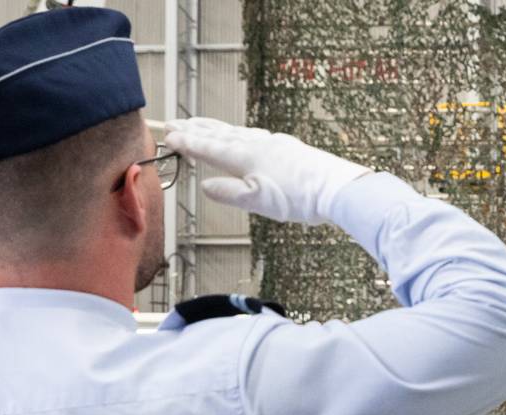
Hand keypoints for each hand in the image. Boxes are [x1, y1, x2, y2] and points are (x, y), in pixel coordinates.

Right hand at [164, 117, 369, 224]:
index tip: (168, 135)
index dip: (187, 142)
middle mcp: (256, 144)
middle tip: (173, 122)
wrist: (337, 188)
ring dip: (214, 128)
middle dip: (195, 128)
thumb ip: (229, 193)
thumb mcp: (258, 201)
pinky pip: (253, 135)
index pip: (209, 147)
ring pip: (236, 131)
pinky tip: (240, 136)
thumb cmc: (298, 198)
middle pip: (219, 133)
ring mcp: (273, 143)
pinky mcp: (287, 147)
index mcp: (245, 156)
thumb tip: (205, 186)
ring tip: (199, 124)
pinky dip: (237, 133)